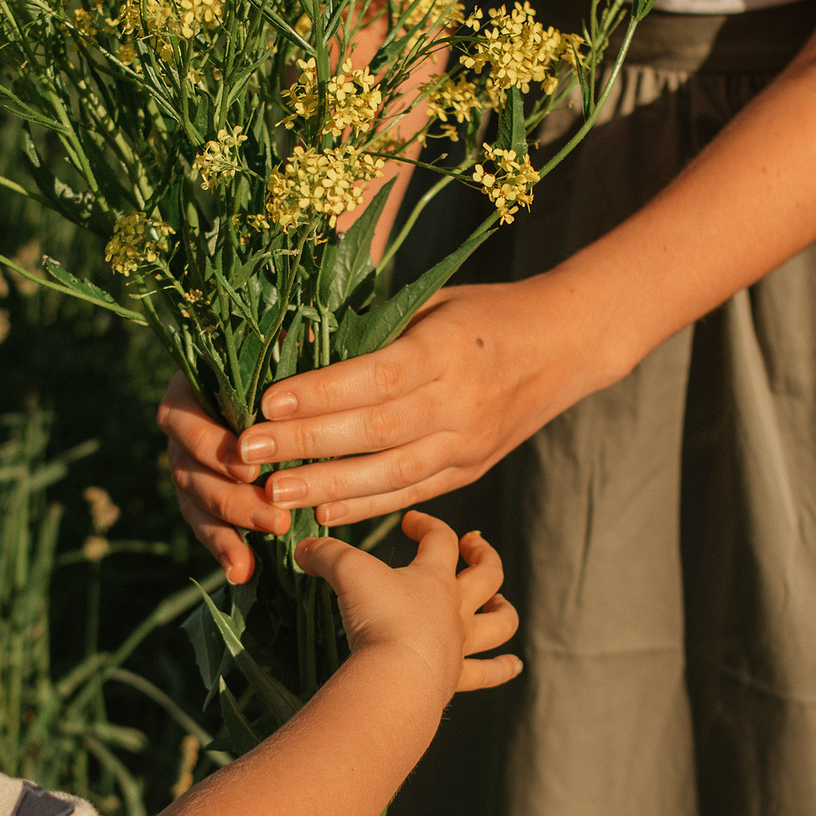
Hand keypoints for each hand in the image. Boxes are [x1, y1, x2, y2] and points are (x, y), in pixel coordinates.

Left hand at [244, 274, 608, 528]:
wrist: (567, 344)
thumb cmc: (485, 314)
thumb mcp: (433, 304)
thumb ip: (373, 328)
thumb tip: (291, 341)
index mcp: (448, 349)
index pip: (377, 376)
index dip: (321, 392)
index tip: (268, 400)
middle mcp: (461, 402)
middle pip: (376, 430)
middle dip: (307, 443)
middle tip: (248, 453)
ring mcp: (468, 443)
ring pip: (392, 473)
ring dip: (328, 487)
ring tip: (274, 494)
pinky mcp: (470, 470)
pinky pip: (413, 493)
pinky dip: (366, 506)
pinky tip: (322, 512)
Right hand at [294, 510, 520, 698]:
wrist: (397, 677)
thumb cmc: (379, 617)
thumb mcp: (346, 572)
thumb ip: (324, 555)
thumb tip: (303, 548)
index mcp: (434, 578)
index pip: (440, 539)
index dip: (427, 524)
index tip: (410, 522)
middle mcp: (454, 608)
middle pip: (486, 574)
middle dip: (483, 556)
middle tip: (475, 546)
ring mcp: (459, 644)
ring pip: (499, 623)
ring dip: (505, 612)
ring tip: (502, 605)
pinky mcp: (455, 678)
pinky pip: (486, 673)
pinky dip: (502, 668)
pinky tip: (514, 665)